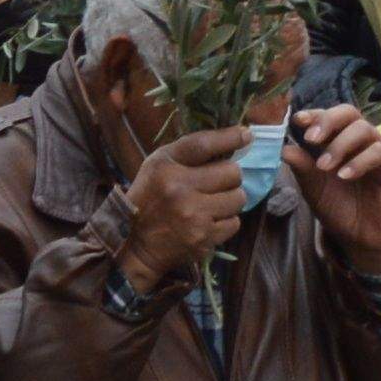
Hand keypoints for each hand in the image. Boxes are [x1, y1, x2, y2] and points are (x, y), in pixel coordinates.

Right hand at [120, 129, 253, 290]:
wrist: (135, 245)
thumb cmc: (150, 197)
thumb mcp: (158, 166)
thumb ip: (190, 151)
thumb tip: (237, 137)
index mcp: (165, 168)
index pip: (203, 145)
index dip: (230, 137)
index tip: (246, 135)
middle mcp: (179, 190)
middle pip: (232, 172)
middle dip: (229, 176)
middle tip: (217, 183)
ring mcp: (193, 216)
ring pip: (238, 198)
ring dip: (230, 200)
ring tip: (212, 203)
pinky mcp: (203, 239)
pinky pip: (234, 223)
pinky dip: (225, 222)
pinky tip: (209, 221)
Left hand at [286, 97, 380, 257]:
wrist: (363, 241)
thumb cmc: (340, 211)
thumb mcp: (315, 190)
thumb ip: (302, 168)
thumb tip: (284, 148)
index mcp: (341, 142)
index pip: (330, 118)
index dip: (315, 114)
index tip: (298, 120)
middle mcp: (361, 142)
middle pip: (349, 113)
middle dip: (328, 121)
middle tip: (311, 139)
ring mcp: (380, 152)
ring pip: (364, 129)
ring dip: (340, 145)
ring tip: (324, 166)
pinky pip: (379, 153)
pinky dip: (359, 162)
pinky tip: (344, 176)